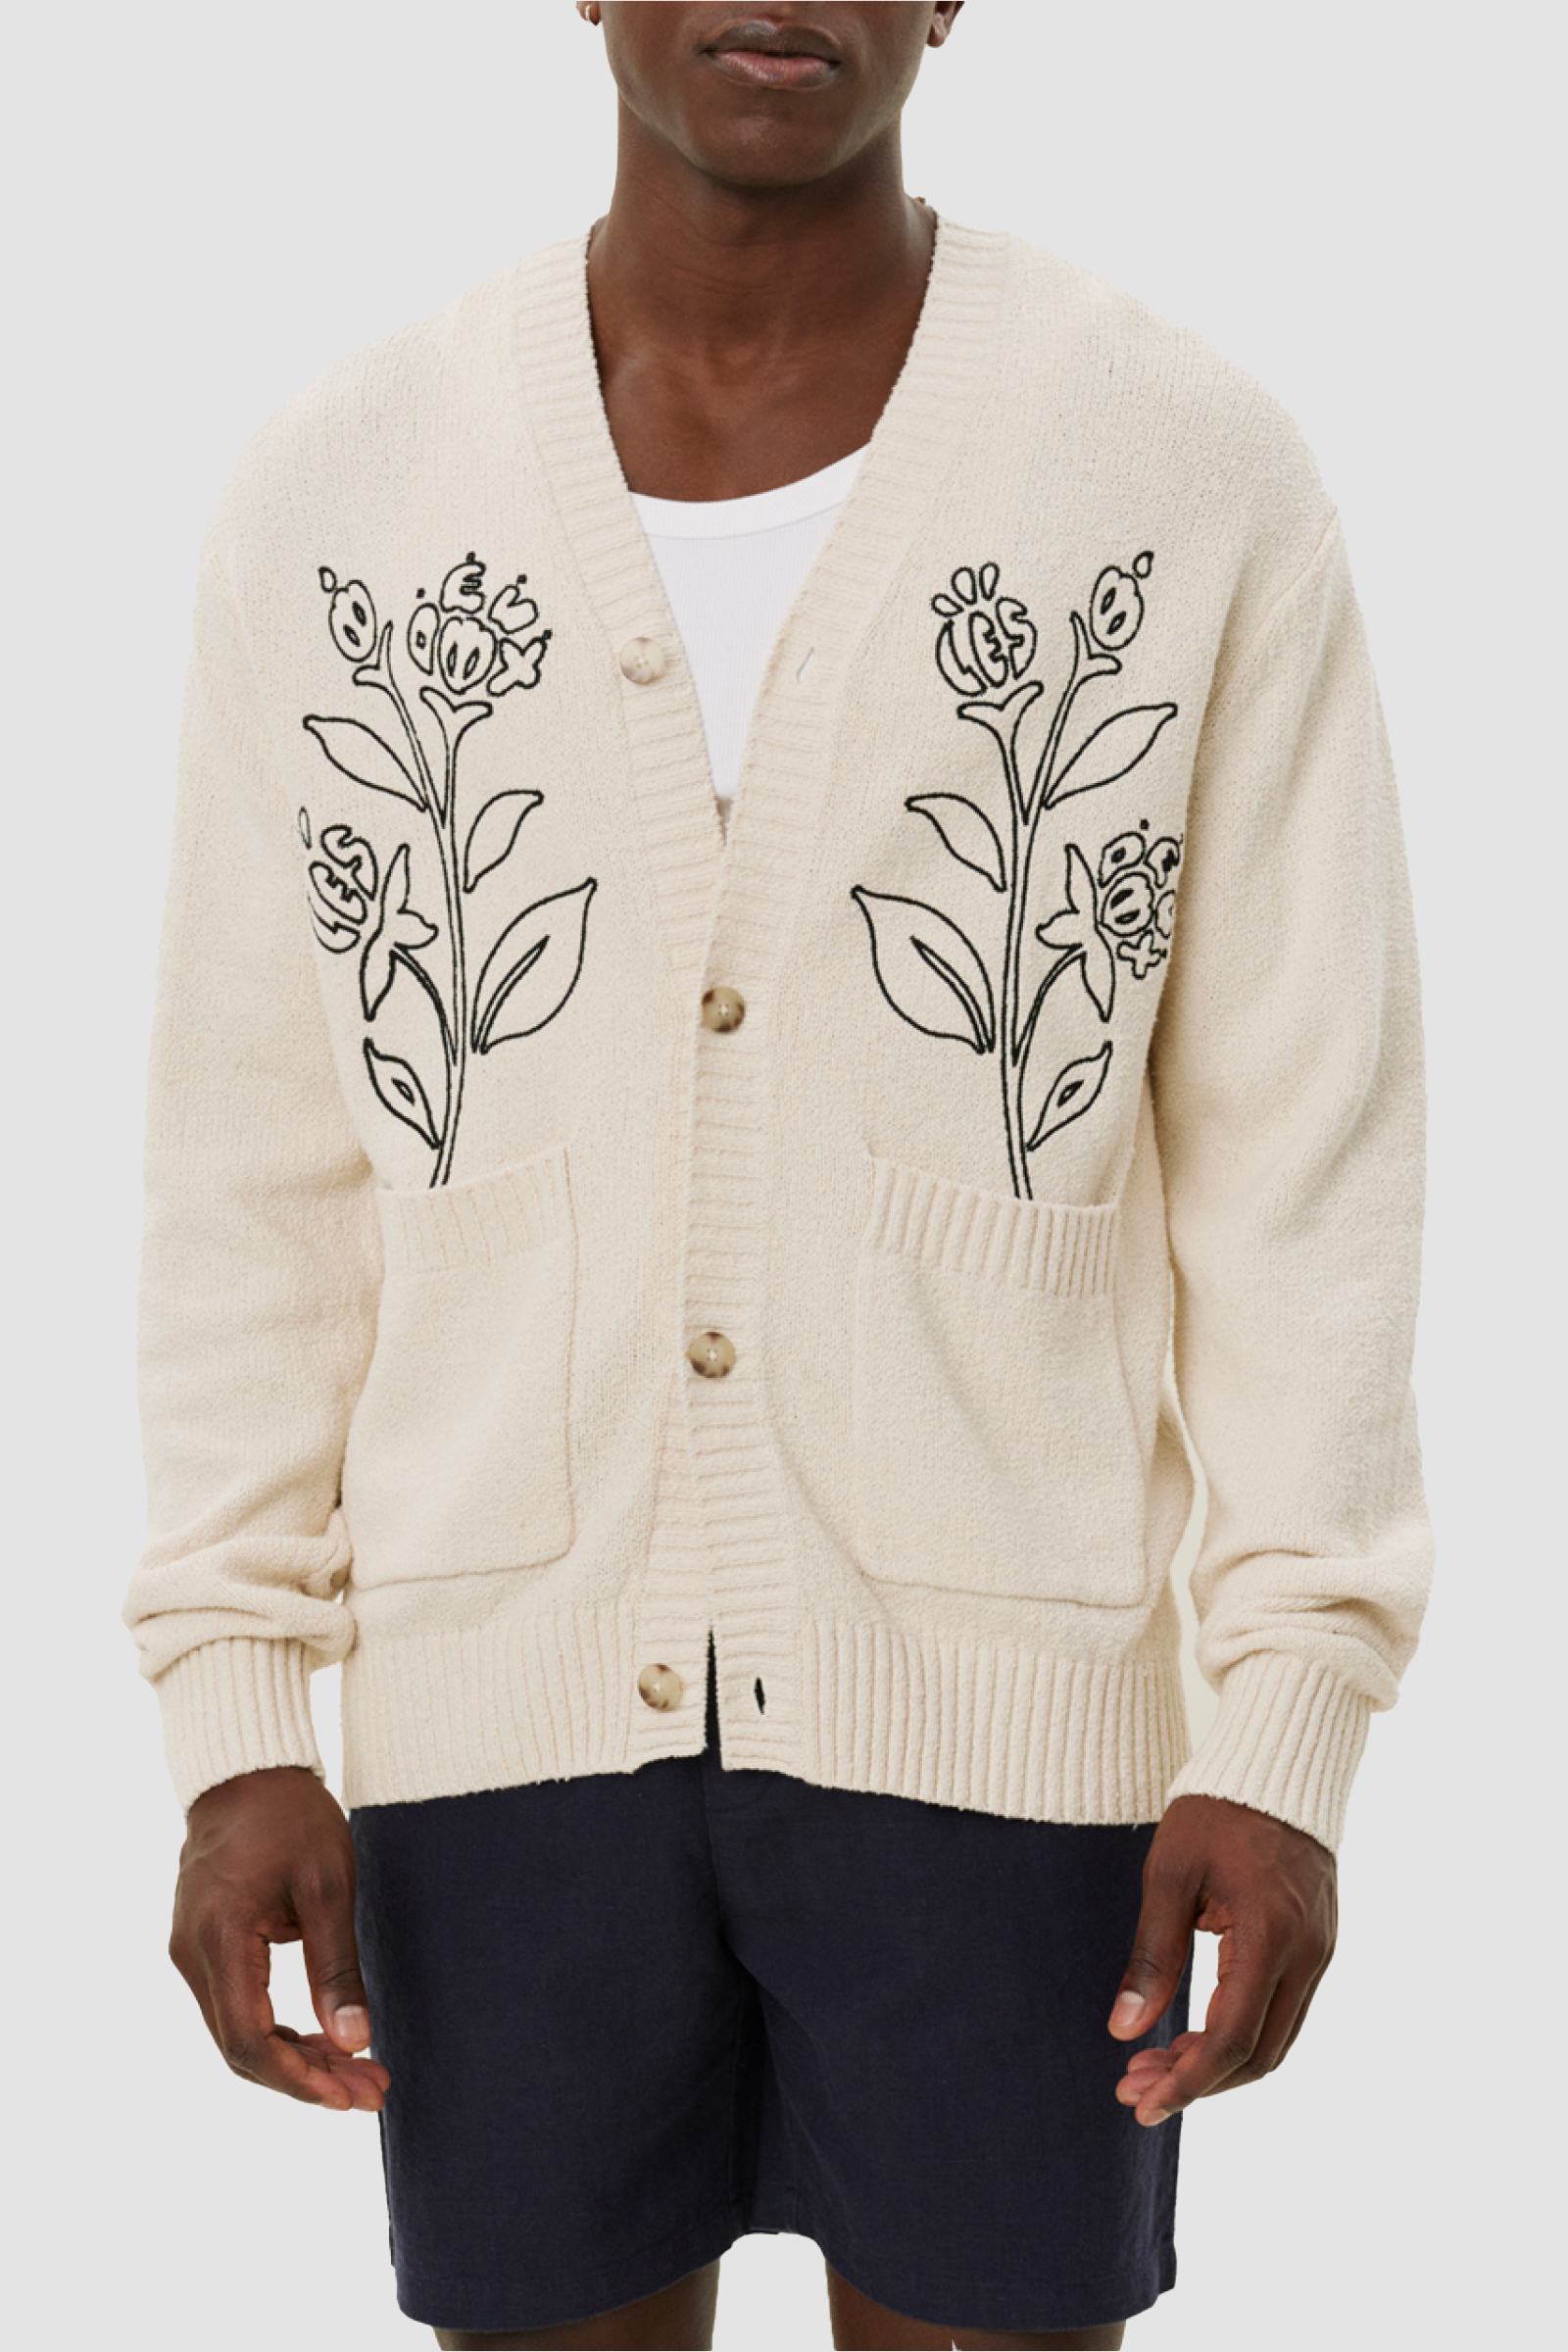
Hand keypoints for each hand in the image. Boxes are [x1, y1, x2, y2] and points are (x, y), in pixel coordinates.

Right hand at [169, 1764, 389, 2112]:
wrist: (247, 1771)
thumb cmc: (290, 1816)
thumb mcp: (328, 1885)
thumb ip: (336, 1967)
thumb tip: (354, 2040)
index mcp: (219, 1937)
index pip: (248, 2039)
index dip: (298, 2079)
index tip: (349, 2095)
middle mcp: (192, 1953)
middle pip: (240, 2048)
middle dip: (306, 2078)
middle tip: (371, 2091)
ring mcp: (191, 1952)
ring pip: (237, 2033)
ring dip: (295, 2059)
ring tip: (359, 2074)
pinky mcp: (203, 1947)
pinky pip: (236, 2007)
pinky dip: (278, 2032)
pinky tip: (324, 2041)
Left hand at [1107, 1793, 1335, 2125]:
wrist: (1279, 1763)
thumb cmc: (1216, 1810)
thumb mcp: (1171, 1874)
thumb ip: (1152, 1955)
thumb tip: (1125, 2031)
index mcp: (1271, 1934)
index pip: (1233, 2038)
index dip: (1188, 2081)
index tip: (1143, 2103)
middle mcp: (1308, 1953)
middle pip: (1260, 2054)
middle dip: (1197, 2081)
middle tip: (1134, 2088)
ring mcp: (1321, 1951)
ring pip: (1276, 2039)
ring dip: (1218, 2063)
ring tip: (1154, 2067)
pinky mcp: (1319, 1945)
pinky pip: (1284, 2011)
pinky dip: (1241, 2034)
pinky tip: (1193, 2034)